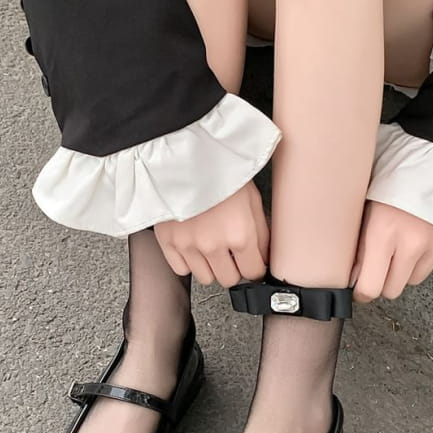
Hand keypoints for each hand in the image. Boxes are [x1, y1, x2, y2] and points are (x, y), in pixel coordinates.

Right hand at [154, 180, 268, 286]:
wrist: (184, 153)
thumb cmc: (219, 169)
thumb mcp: (252, 198)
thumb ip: (260, 232)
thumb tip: (264, 255)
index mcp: (239, 234)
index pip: (253, 272)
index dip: (255, 267)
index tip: (252, 263)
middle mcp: (213, 245)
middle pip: (229, 279)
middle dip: (234, 269)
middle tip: (231, 253)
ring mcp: (188, 246)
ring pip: (206, 278)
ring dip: (211, 267)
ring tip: (211, 247)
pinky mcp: (167, 242)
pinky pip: (181, 270)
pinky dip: (189, 262)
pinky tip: (194, 247)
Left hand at [351, 201, 432, 302]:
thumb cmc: (399, 172)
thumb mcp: (368, 202)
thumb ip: (359, 241)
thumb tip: (353, 274)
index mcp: (383, 233)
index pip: (370, 287)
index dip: (361, 291)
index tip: (358, 288)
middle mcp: (412, 244)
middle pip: (392, 290)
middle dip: (382, 281)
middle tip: (378, 265)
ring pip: (414, 279)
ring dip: (405, 270)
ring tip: (402, 244)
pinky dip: (427, 255)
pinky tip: (422, 233)